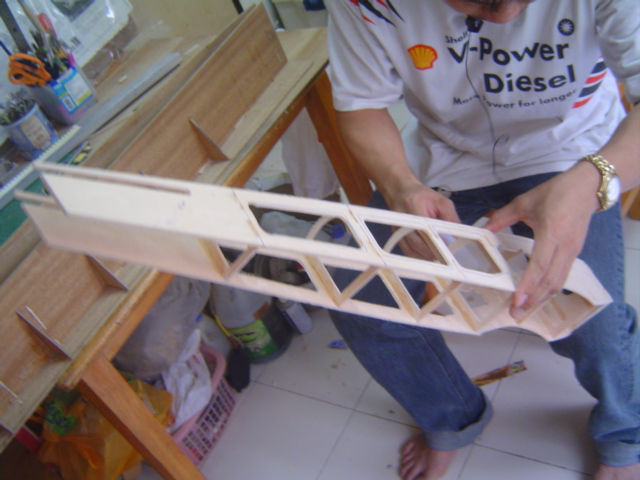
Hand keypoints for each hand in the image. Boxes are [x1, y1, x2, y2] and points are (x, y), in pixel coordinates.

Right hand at [384, 182, 459, 258]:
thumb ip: (450, 218)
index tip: (447, 246)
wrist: (401, 194)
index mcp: (413, 206)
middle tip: (445, 253)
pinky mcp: (395, 238)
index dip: (436, 240)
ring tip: (438, 253)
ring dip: (426, 256)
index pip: (424, 228)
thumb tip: (455, 238)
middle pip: (417, 243)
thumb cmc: (423, 197)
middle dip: (433, 251)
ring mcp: (396, 231)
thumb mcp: (441, 202)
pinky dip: (419, 256)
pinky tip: (428, 253)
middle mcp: (401, 220)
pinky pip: (408, 253)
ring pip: (412, 251)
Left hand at [484, 164, 600, 317]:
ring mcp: (572, 251)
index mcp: (551, 234)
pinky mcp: (575, 252)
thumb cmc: (556, 192)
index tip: (516, 300)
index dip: (528, 285)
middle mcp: (564, 247)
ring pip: (558, 282)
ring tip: (525, 308)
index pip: (539, 266)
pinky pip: (563, 275)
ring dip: (542, 298)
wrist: (587, 186)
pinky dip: (550, 288)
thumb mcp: (524, 201)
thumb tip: (485, 227)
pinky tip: (539, 295)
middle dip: (533, 300)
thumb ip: (503, 216)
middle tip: (515, 312)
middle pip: (550, 281)